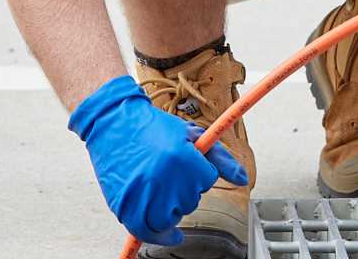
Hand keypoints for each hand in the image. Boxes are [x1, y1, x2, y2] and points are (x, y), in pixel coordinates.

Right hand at [68, 74, 247, 245]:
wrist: (115, 122)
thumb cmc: (152, 126)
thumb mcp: (191, 133)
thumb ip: (220, 158)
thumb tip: (242, 178)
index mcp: (183, 159)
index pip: (207, 180)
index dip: (200, 172)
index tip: (189, 163)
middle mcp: (164, 179)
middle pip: (190, 201)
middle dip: (186, 189)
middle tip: (173, 172)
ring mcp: (142, 194)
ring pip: (171, 219)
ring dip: (173, 209)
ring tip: (165, 190)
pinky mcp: (125, 205)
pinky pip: (147, 232)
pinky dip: (160, 236)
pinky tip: (170, 234)